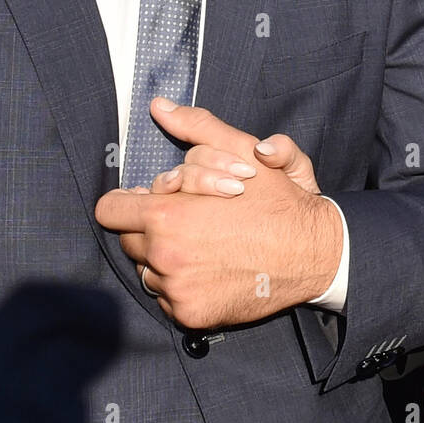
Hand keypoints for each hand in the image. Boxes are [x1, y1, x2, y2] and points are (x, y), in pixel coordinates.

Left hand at [95, 102, 340, 326]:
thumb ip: (196, 127)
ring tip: (204, 245)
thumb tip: (159, 106)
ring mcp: (175, 290)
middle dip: (150, 228)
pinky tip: (212, 269)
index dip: (126, 202)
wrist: (314, 252)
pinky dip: (183, 284)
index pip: (109, 211)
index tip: (147, 201)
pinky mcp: (190, 315)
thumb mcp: (242, 151)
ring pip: (147, 270)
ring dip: (165, 258)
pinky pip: (166, 297)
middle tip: (188, 220)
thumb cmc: (277, 201)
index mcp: (167, 216)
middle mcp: (164, 257)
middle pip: (127, 241)